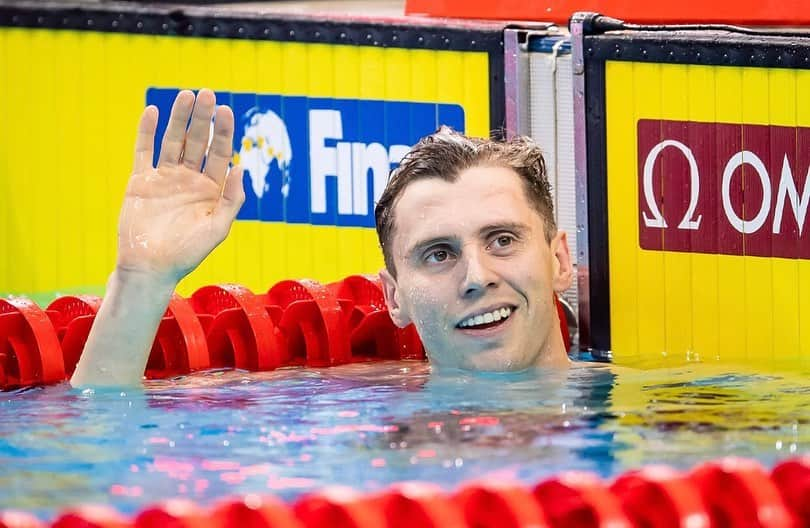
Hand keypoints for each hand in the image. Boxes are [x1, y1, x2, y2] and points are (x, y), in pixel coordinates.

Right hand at [117, 89, 244, 282]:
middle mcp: (189, 179)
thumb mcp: (217, 228)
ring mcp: (165, 178)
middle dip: (203, 118)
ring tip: (186, 95)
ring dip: (179, 118)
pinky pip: (144, 152)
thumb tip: (241, 167)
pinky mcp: (141, 181)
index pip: (220, 153)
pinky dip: (146, 132)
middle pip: (198, 141)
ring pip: (173, 141)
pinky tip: (152, 111)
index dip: (223, 131)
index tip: (226, 110)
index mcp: (211, 189)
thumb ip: (232, 199)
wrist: (150, 268)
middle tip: (208, 94)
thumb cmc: (187, 253)